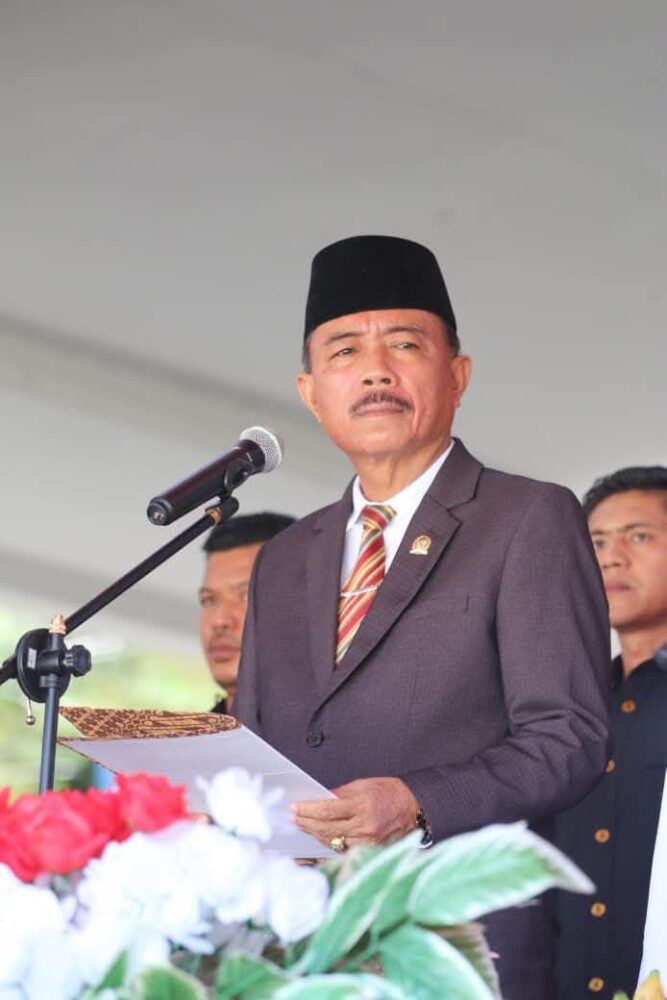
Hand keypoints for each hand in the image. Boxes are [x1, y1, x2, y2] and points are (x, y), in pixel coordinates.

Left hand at [292, 777, 419, 850]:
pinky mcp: (370, 850)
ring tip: (301, 825)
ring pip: (332, 841)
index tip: (295, 807)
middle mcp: (365, 826)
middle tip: (292, 817)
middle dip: (306, 822)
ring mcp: (368, 841)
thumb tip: (318, 799)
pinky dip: (329, 841)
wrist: (413, 808)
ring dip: (314, 833)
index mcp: (363, 805)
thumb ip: (340, 794)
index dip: (308, 810)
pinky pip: (343, 848)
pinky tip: (318, 835)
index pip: (328, 810)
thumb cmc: (389, 792)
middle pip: (327, 828)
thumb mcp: (363, 785)